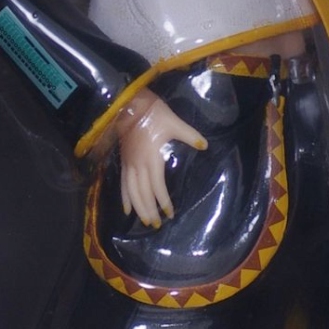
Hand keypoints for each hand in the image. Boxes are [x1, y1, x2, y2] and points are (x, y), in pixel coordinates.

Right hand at [116, 93, 206, 227]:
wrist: (129, 104)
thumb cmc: (153, 113)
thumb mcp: (174, 123)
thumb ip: (190, 135)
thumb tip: (205, 146)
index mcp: (151, 158)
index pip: (157, 186)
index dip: (163, 201)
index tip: (170, 213)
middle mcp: (138, 165)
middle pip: (143, 194)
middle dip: (150, 210)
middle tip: (157, 225)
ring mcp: (129, 164)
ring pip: (132, 192)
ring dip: (138, 208)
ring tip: (144, 221)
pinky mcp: (124, 161)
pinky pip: (123, 184)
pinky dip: (124, 198)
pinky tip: (127, 209)